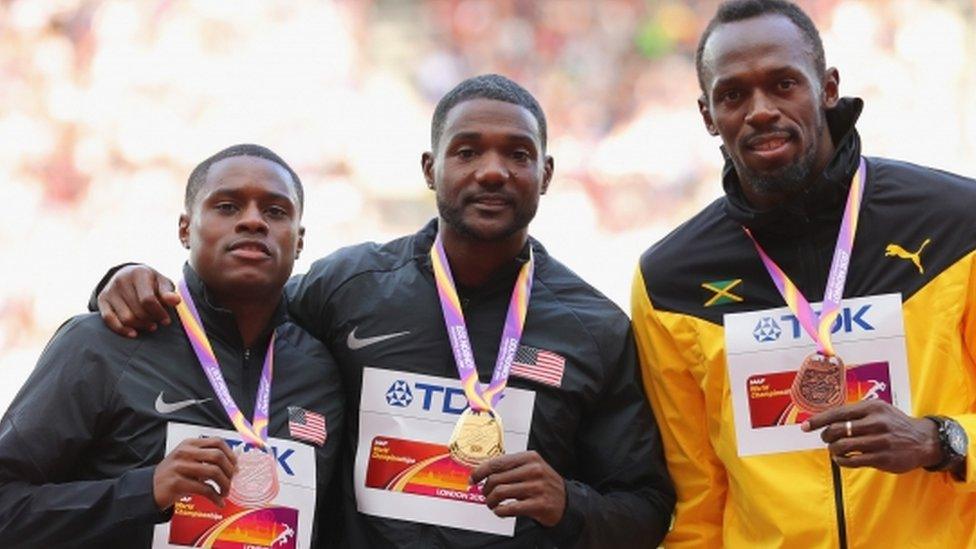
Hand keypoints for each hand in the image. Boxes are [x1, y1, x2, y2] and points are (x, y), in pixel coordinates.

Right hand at [97, 264, 179, 336]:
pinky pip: (109, 320)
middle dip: (150, 320)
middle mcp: (121, 280)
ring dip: (140, 326)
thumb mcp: (162, 283)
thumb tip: (175, 301)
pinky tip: (134, 333)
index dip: (159, 313)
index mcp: (139, 273)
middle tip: (158, 323)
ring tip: (150, 325)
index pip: (148, 300)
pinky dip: (122, 330)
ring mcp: (110, 290)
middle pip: (137, 311)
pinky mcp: (101, 300)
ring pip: (125, 318)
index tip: (167, 321)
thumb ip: (168, 293)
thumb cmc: (150, 282)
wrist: (128, 274)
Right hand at [153, 438, 237, 509]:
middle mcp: (185, 452)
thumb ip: (206, 459)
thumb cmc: (173, 475)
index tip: (235, 466)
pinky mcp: (177, 483)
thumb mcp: (189, 461)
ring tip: (225, 492)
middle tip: (232, 480)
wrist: (149, 488)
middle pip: (218, 456)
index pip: (218, 442)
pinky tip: (218, 501)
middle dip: (229, 470)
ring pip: (213, 472)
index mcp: (190, 444)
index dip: (230, 454)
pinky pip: (204, 489)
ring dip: (225, 484)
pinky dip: (215, 497)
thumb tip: (232, 464)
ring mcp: (180, 467)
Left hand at [469, 451, 565, 526]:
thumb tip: (483, 472)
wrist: (567, 501)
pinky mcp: (539, 504)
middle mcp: (533, 470)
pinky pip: (510, 508)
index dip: (480, 471)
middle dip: (485, 489)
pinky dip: (500, 511)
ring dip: (490, 501)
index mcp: (529, 457)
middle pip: (496, 478)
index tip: (473, 478)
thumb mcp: (531, 467)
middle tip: (485, 494)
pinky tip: (500, 511)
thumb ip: (510, 467)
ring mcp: (537, 487)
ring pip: (500, 493)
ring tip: (491, 504)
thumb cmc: (543, 484)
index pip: (497, 462)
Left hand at [801, 399, 941, 473]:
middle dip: (826, 436)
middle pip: (837, 430)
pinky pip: (853, 461)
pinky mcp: (883, 458)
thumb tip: (825, 419)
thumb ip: (854, 413)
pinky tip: (841, 459)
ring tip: (834, 449)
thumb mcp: (878, 410)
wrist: (923, 440)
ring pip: (843, 446)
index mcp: (871, 408)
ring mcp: (880, 441)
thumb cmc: (893, 423)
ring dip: (833, 449)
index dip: (818, 420)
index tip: (805, 427)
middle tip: (827, 439)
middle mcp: (876, 423)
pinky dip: (841, 461)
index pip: (837, 413)